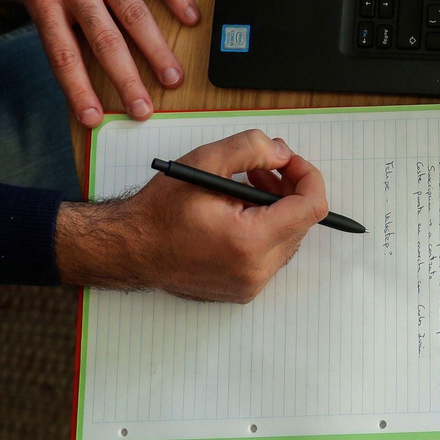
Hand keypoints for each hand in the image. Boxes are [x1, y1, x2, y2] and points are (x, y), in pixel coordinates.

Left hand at [0, 0, 199, 124]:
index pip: (63, 55)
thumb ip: (48, 8)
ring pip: (133, 14)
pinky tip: (191, 17)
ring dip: (155, 49)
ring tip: (172, 76)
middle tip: (144, 109)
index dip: (78, 90)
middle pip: (105, 42)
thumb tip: (72, 45)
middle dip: (126, 80)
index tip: (95, 119)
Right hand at [54, 130, 328, 302]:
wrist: (128, 250)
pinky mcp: (243, 290)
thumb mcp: (204, 163)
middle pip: (302, 222)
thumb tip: (283, 153)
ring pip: (289, 238)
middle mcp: (255, 271)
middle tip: (263, 168)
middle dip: (289, 189)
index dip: (307, 176)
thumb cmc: (159, 211)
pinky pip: (272, 254)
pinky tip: (239, 212)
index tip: (289, 161)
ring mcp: (250, 285)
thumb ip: (251, 149)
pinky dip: (265, 229)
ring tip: (247, 186)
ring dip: (278, 208)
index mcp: (250, 242)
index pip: (311, 207)